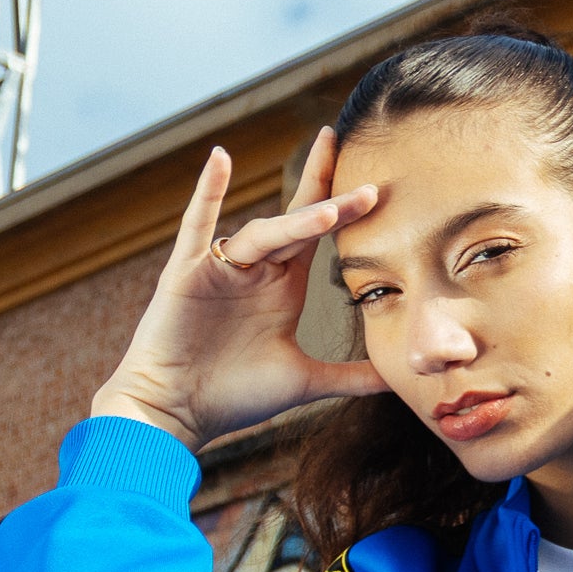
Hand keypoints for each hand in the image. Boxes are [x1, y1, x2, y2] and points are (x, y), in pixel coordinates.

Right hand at [89, 134, 384, 448]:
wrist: (176, 412)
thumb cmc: (233, 395)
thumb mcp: (305, 382)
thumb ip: (351, 377)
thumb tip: (396, 378)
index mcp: (283, 285)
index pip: (319, 236)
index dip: (344, 209)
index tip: (375, 186)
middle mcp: (256, 269)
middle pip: (299, 224)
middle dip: (333, 204)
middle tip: (369, 186)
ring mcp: (221, 267)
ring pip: (263, 234)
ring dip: (296, 223)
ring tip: (330, 212)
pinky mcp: (186, 272)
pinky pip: (197, 226)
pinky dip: (208, 193)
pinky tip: (220, 159)